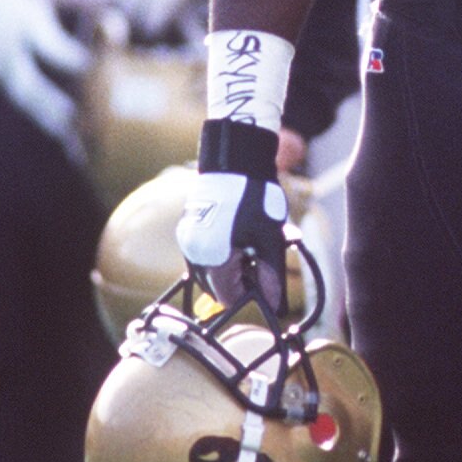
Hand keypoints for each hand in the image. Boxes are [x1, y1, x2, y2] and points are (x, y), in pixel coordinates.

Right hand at [178, 116, 293, 317]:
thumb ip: (270, 275)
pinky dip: (221, 253)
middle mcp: (193, 253)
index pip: (228, 297)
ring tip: (252, 246)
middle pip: (216, 286)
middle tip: (262, 261)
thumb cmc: (253, 196)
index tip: (266, 284)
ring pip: (210, 270)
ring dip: (231, 266)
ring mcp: (187, 239)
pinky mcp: (188, 227)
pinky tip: (240, 235)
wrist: (234, 158)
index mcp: (211, 260)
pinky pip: (203, 252)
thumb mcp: (269, 239)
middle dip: (240, 280)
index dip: (250, 295)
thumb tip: (273, 303)